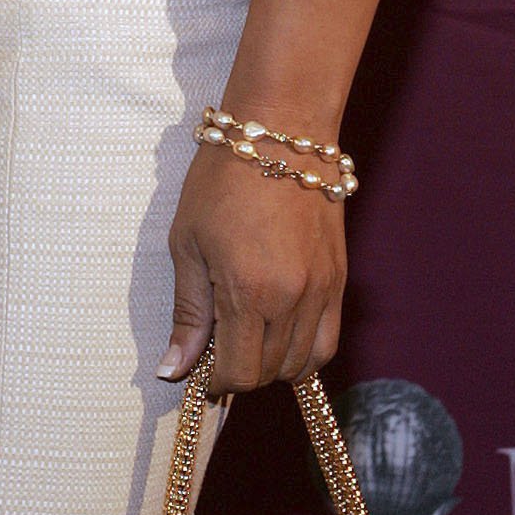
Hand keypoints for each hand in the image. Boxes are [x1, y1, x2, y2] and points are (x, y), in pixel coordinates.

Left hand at [159, 142, 344, 392]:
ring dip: (272, 364)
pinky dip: (304, 351)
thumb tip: (174, 370)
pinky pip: (327, 341)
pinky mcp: (340, 281)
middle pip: (270, 373)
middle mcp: (292, 299)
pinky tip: (280, 330)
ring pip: (302, 365)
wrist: (280, 133)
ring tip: (248, 334)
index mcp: (248, 292)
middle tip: (220, 343)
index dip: (216, 381)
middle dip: (241, 371)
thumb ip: (188, 313)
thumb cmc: (222, 181)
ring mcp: (322, 291)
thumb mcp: (187, 244)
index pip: (240, 374)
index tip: (202, 368)